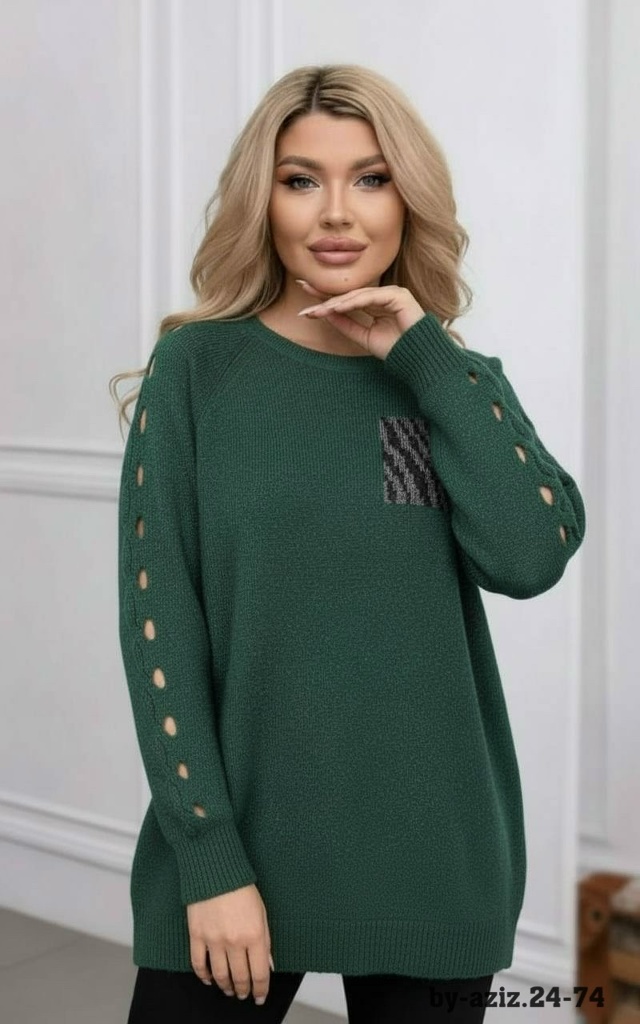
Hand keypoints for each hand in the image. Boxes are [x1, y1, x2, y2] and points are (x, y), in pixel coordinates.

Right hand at [187, 883, 273, 1004]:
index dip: (261, 989)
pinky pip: (198, 964)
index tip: (260, 997)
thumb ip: (266, 940)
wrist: (216, 870)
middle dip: (243, 991)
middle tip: (244, 995)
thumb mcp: (262, 912)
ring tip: (229, 990)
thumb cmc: (241, 887)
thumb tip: (268, 964)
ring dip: (226, 987)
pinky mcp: (196, 935)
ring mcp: (214, 940)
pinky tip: (209, 979)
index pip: (260, 973)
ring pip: (220, 975)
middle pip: (240, 978)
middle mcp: (234, 941)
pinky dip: (204, 976)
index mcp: (255, 935)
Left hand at [296, 279, 424, 358]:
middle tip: (303, 290)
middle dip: (325, 295)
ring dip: (336, 302)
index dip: (326, 298)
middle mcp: (384, 295)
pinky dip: (352, 302)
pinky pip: (370, 297)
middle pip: (350, 293)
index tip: (307, 300)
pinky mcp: (398, 295)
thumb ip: (347, 324)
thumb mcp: (364, 337)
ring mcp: (392, 293)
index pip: (348, 299)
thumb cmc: (396, 349)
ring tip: (318, 309)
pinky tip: (336, 307)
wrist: (418, 358)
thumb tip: (325, 314)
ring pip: (358, 295)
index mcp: (377, 304)